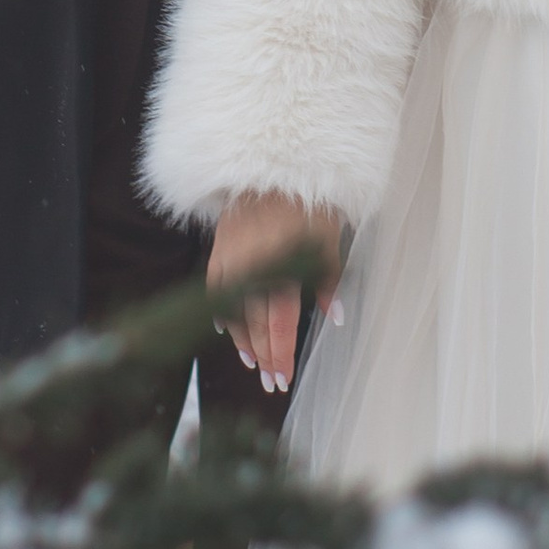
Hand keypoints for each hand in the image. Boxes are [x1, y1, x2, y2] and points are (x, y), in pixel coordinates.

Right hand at [209, 189, 341, 393]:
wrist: (275, 166)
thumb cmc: (309, 203)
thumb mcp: (328, 240)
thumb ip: (328, 281)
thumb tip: (333, 317)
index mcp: (283, 265)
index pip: (279, 323)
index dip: (280, 354)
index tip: (282, 379)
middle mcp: (253, 265)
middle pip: (255, 323)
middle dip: (263, 355)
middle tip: (270, 382)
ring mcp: (232, 257)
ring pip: (232, 310)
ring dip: (242, 339)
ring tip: (252, 362)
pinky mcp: (220, 247)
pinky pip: (215, 288)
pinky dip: (221, 311)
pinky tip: (227, 330)